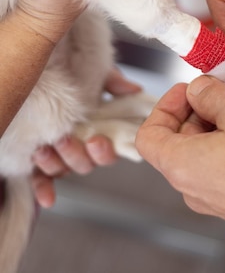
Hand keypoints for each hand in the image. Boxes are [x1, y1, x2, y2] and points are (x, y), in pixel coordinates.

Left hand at [32, 68, 140, 207]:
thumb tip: (134, 89)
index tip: (97, 140)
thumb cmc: (76, 76)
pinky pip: (42, 181)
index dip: (103, 150)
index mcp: (99, 131)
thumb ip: (114, 82)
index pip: (107, 151)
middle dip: (76, 155)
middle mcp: (82, 148)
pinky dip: (45, 191)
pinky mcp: (40, 162)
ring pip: (62, 170)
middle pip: (84, 164)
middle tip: (65, 139)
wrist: (47, 76)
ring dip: (55, 164)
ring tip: (44, 149)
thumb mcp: (96, 75)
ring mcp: (61, 156)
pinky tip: (48, 199)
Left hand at [136, 75, 224, 236]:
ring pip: (208, 146)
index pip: (149, 133)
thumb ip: (211, 93)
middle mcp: (193, 185)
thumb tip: (200, 89)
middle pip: (181, 137)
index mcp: (182, 165)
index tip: (189, 90)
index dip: (166, 105)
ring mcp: (216, 195)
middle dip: (204, 105)